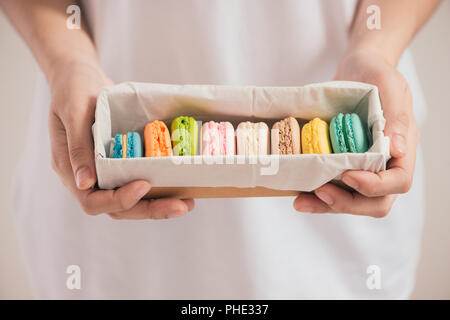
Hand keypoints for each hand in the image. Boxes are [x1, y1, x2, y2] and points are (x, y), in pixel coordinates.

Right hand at [48, 60, 193, 218]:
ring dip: (157, 205)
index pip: (93, 201)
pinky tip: (178, 189)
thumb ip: (77, 148)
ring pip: (129, 202)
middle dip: (149, 209)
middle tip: (181, 206)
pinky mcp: (118, 166)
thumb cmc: (73, 90)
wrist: (81, 77)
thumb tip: (85, 183)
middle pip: (116, 208)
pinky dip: (156, 191)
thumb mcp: (74, 113)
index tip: (144, 184)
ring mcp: (103, 174)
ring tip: (186, 202)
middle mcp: (87, 178)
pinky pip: (135, 185)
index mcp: (70, 169)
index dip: (119, 199)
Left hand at [294, 48, 419, 217]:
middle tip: (321, 192)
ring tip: (300, 202)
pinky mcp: (342, 165)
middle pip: (375, 202)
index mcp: (402, 149)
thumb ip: (396, 118)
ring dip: (326, 205)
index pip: (398, 181)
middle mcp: (384, 164)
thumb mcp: (390, 87)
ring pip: (352, 200)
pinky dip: (316, 195)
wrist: (357, 68)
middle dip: (347, 203)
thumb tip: (396, 149)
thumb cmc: (378, 74)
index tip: (348, 175)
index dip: (374, 186)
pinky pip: (334, 188)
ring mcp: (363, 167)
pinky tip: (298, 194)